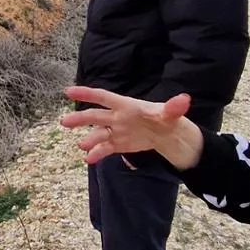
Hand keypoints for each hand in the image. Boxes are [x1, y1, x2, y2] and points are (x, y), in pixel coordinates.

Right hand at [58, 86, 204, 169]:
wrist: (166, 134)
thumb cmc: (165, 118)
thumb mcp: (170, 113)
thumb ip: (173, 107)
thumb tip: (184, 100)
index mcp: (125, 105)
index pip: (103, 97)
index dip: (86, 94)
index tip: (68, 91)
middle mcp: (116, 117)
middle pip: (95, 116)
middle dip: (80, 118)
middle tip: (65, 122)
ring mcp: (115, 131)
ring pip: (97, 134)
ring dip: (89, 139)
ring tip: (81, 145)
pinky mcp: (117, 143)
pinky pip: (104, 148)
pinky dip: (96, 153)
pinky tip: (88, 159)